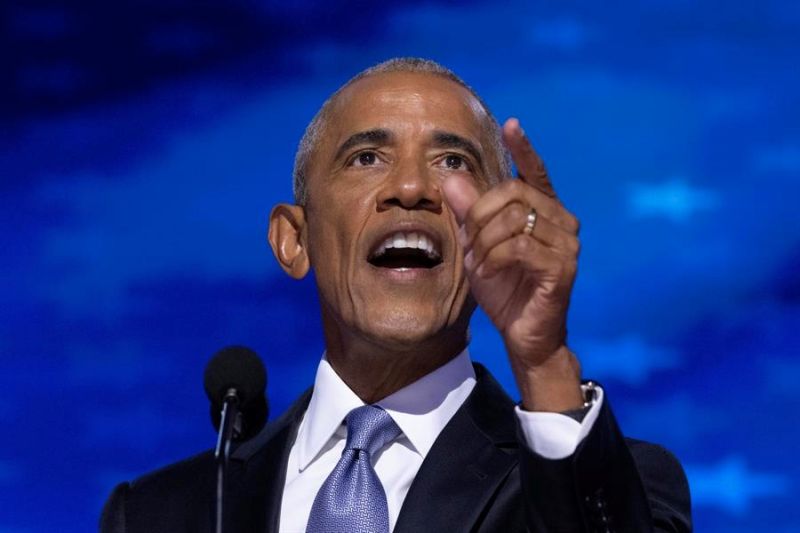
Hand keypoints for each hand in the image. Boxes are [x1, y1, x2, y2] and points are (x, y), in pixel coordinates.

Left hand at [442, 118, 583, 411]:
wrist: (524, 334)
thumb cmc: (505, 289)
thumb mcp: (479, 248)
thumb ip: (469, 214)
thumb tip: (451, 177)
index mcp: (545, 213)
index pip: (536, 174)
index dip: (524, 149)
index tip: (512, 124)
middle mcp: (563, 222)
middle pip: (513, 194)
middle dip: (480, 216)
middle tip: (469, 244)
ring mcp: (567, 244)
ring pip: (514, 220)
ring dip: (484, 242)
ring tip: (478, 264)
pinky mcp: (562, 267)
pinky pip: (518, 247)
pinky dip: (493, 258)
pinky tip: (489, 273)